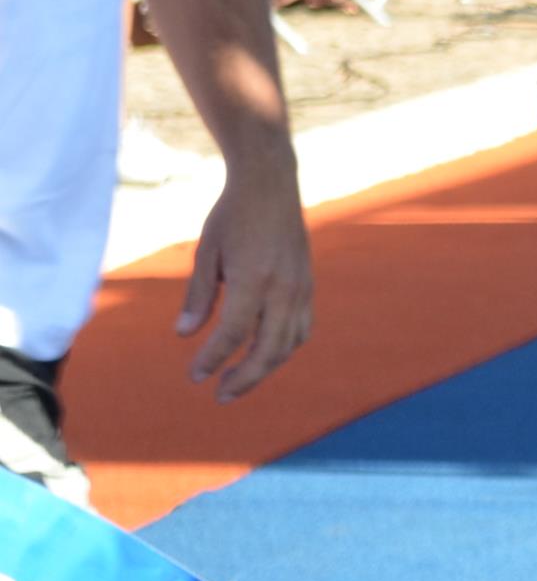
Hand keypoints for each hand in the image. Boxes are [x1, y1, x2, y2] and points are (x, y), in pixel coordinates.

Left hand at [179, 164, 312, 400]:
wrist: (272, 185)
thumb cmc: (232, 215)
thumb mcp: (207, 253)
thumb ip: (198, 296)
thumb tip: (184, 335)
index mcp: (254, 279)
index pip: (233, 334)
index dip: (212, 359)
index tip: (194, 376)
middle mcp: (284, 289)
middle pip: (268, 350)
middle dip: (244, 377)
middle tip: (219, 395)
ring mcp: (302, 289)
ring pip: (289, 345)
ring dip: (264, 368)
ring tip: (239, 380)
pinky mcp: (308, 287)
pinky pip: (301, 329)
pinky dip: (283, 348)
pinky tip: (264, 354)